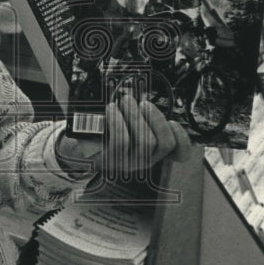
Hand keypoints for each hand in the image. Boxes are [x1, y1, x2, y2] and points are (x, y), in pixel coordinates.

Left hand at [56, 93, 190, 178]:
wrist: (79, 148)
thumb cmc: (107, 131)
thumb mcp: (126, 125)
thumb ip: (141, 118)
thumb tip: (148, 102)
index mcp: (154, 151)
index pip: (180, 154)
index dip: (184, 140)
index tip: (175, 122)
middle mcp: (145, 160)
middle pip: (164, 143)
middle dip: (156, 119)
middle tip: (143, 102)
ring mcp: (129, 163)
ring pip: (145, 142)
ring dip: (136, 117)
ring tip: (125, 101)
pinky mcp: (112, 161)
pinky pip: (122, 142)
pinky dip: (118, 122)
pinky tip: (111, 109)